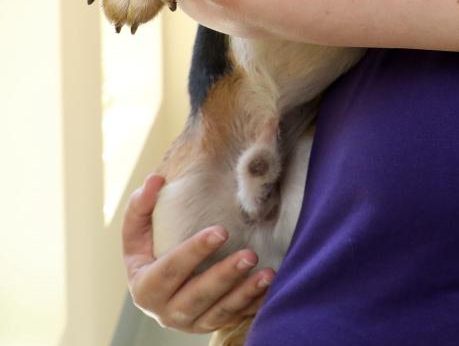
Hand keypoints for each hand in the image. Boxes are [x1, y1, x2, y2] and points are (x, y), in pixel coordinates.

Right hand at [123, 174, 274, 332]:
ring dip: (244, 294)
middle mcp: (165, 311)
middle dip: (224, 277)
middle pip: (195, 297)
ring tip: (268, 274)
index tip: (222, 231)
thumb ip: (141, 206)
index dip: (193, 252)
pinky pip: (235, 319)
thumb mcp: (139, 230)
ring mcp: (190, 322)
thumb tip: (155, 180)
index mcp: (144, 287)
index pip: (168, 271)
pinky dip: (253, 305)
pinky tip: (271, 288)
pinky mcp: (211, 325)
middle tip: (250, 255)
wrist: (161, 286)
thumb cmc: (151, 249)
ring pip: (218, 313)